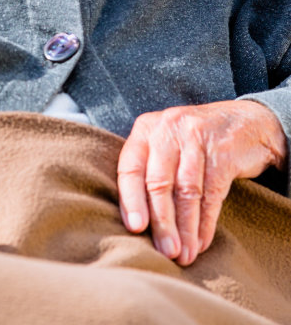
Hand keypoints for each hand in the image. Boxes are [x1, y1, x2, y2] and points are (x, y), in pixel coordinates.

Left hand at [117, 100, 286, 265]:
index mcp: (145, 129)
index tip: (135, 228)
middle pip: (158, 182)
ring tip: (183, 254)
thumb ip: (149, 171)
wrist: (244, 121)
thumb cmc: (194, 142)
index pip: (130, 167)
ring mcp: (196, 139)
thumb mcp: (165, 145)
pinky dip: (206, 222)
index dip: (130, 199)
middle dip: (161, 221)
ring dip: (185, 228)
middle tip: (164, 251)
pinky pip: (212, 193)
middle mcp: (167, 130)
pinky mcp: (223, 152)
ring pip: (186, 191)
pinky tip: (201, 241)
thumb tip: (135, 222)